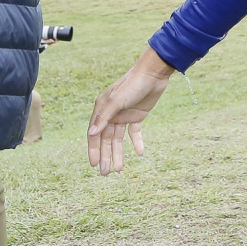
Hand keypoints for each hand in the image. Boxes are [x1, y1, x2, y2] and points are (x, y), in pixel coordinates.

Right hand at [87, 46, 174, 174]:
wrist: (154, 73)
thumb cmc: (132, 83)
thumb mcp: (117, 100)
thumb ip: (105, 117)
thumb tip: (92, 133)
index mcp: (102, 109)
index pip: (95, 133)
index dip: (93, 149)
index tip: (94, 164)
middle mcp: (111, 114)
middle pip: (106, 139)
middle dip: (105, 156)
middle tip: (105, 173)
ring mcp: (124, 115)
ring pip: (119, 139)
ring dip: (118, 153)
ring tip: (119, 169)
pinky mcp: (138, 116)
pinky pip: (135, 133)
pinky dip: (136, 143)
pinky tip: (139, 153)